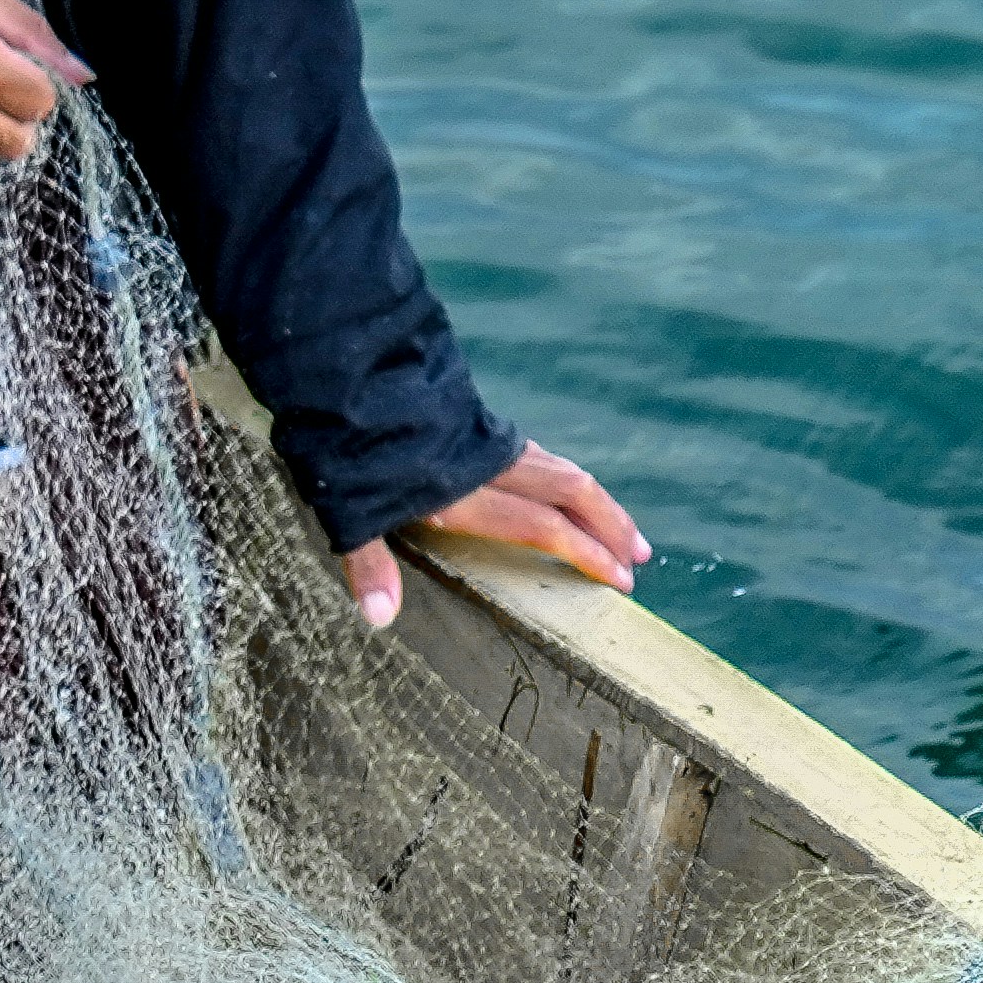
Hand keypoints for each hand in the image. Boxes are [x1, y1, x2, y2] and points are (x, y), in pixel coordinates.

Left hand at [336, 434, 651, 631]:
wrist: (341, 364)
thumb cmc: (341, 446)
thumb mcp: (347, 509)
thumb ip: (369, 564)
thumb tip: (379, 617)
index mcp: (462, 494)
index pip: (544, 527)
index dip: (588, 553)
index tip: (620, 580)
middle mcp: (485, 466)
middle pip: (569, 492)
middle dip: (611, 526)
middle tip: (640, 558)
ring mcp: (484, 441)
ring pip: (558, 468)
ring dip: (596, 501)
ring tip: (620, 527)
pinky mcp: (473, 421)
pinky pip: (536, 454)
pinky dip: (564, 477)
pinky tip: (564, 487)